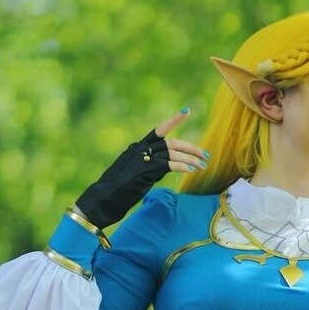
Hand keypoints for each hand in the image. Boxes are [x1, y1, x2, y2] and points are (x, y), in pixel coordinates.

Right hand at [74, 109, 207, 228]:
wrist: (103, 198)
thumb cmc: (118, 191)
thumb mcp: (136, 175)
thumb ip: (150, 167)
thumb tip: (164, 168)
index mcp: (137, 147)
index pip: (159, 131)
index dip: (174, 121)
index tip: (187, 111)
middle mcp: (140, 148)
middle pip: (172, 142)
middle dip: (191, 148)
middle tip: (205, 155)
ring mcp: (142, 157)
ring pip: (172, 152)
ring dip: (190, 159)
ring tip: (203, 166)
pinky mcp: (145, 168)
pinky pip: (168, 164)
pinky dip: (181, 166)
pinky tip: (192, 169)